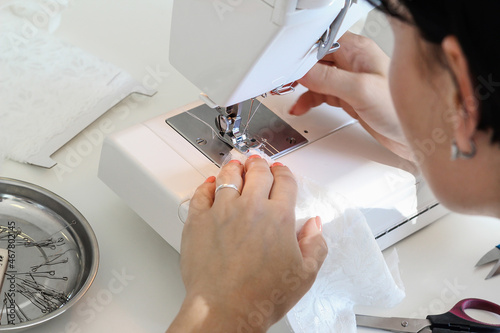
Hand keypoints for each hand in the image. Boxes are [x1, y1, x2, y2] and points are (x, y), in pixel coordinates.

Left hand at [167, 157, 326, 332]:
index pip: (284, 182)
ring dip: (235, 167)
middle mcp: (250, 207)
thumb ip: (316, 245)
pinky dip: (207, 184)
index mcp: (278, 216)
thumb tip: (314, 225)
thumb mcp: (305, 275)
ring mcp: (222, 211)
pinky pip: (202, 193)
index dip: (284, 173)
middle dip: (260, 165)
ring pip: (229, 176)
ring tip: (236, 164)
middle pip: (257, 173)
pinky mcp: (199, 220)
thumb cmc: (262, 296)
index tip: (281, 172)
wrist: (225, 309)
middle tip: (259, 163)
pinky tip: (211, 183)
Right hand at [290, 31, 410, 159]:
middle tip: (279, 81)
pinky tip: (300, 106)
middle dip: (296, 72)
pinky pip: (321, 94)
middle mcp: (352, 64)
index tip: (285, 67)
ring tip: (285, 94)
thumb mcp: (361, 90)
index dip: (301, 55)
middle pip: (315, 61)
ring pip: (315, 79)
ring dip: (300, 87)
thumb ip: (329, 79)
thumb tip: (303, 72)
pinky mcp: (347, 98)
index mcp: (358, 52)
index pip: (321, 45)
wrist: (414, 137)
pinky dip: (308, 100)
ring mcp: (349, 81)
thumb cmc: (400, 109)